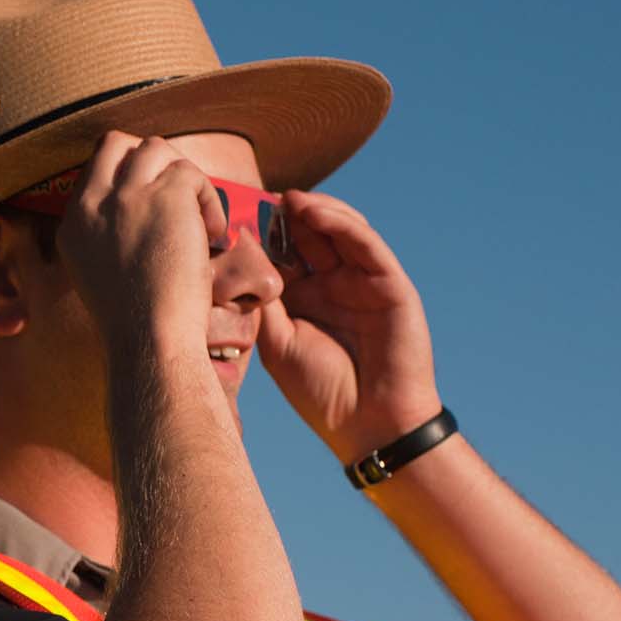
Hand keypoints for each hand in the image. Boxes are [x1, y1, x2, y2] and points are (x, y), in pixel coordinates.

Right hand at [56, 132, 229, 352]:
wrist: (150, 341)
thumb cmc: (136, 324)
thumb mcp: (100, 275)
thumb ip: (106, 236)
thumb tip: (139, 213)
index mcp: (72, 224)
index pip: (94, 169)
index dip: (129, 178)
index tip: (154, 203)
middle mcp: (92, 204)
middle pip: (117, 143)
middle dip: (151, 162)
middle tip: (177, 198)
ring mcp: (127, 196)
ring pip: (156, 149)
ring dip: (183, 179)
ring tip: (199, 221)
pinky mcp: (165, 195)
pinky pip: (191, 174)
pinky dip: (210, 198)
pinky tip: (214, 234)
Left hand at [256, 191, 442, 460]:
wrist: (369, 424)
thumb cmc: (320, 391)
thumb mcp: (276, 341)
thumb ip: (261, 300)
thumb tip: (235, 255)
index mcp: (303, 299)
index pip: (282, 253)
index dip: (260, 232)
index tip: (230, 213)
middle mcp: (333, 284)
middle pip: (308, 236)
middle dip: (283, 214)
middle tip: (256, 195)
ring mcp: (363, 281)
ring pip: (338, 230)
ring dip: (312, 210)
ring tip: (284, 198)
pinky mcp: (390, 283)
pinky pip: (365, 243)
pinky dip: (339, 223)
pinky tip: (312, 211)